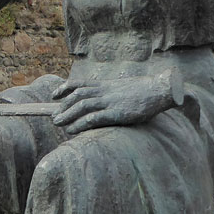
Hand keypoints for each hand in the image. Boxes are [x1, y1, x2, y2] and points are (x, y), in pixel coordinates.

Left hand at [50, 77, 177, 135]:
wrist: (159, 90)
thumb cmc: (143, 91)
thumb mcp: (122, 87)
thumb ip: (109, 93)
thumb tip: (100, 101)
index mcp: (106, 84)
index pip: (79, 83)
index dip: (64, 88)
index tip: (54, 95)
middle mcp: (105, 91)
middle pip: (77, 96)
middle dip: (63, 106)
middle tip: (54, 117)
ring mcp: (110, 102)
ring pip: (82, 106)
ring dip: (68, 115)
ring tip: (58, 123)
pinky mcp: (117, 113)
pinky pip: (94, 118)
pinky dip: (80, 124)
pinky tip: (73, 130)